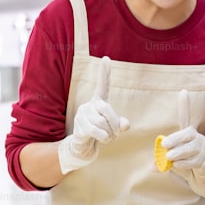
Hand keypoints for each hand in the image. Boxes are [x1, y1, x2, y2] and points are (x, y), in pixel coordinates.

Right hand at [57, 57, 129, 173]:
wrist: (84, 146)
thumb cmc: (101, 134)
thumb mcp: (114, 129)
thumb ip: (121, 125)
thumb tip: (125, 124)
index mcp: (99, 102)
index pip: (102, 85)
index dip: (104, 73)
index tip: (106, 58)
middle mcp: (90, 105)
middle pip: (107, 109)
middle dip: (115, 124)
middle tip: (116, 134)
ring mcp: (83, 114)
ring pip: (102, 122)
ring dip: (109, 133)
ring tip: (107, 137)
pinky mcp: (79, 125)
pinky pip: (96, 130)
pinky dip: (103, 137)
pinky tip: (102, 139)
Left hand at [161, 90, 204, 198]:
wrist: (202, 178)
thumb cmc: (185, 165)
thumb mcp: (171, 161)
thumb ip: (161, 162)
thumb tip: (150, 167)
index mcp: (187, 134)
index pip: (186, 117)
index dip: (185, 105)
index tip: (183, 92)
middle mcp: (196, 138)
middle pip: (186, 133)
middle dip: (175, 139)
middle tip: (164, 145)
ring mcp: (202, 148)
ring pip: (188, 148)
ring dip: (177, 154)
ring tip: (170, 158)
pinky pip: (192, 160)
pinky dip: (183, 164)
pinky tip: (179, 165)